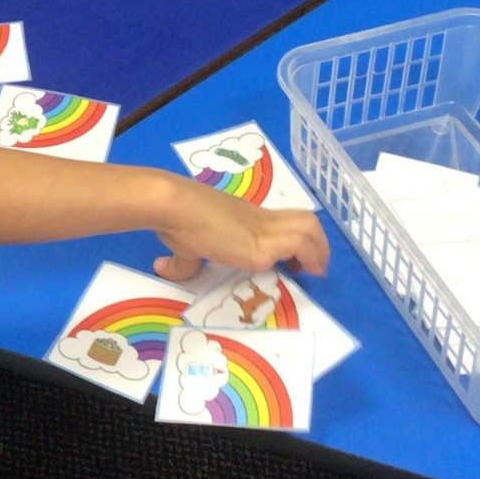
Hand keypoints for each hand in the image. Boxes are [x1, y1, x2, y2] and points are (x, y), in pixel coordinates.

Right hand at [151, 178, 328, 282]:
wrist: (174, 206)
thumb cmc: (176, 219)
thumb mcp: (182, 243)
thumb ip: (181, 261)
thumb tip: (161, 268)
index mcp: (244, 216)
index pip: (282, 220)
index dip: (295, 236)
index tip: (294, 259)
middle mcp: (259, 219)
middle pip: (305, 218)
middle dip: (318, 242)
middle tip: (314, 266)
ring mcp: (262, 231)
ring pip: (309, 227)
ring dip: (318, 250)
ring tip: (314, 271)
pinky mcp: (260, 248)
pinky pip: (297, 247)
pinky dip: (308, 259)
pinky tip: (301, 273)